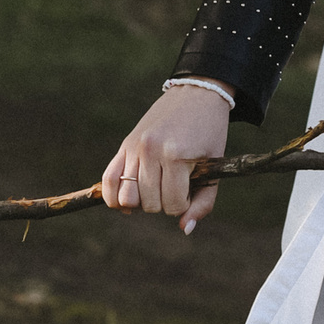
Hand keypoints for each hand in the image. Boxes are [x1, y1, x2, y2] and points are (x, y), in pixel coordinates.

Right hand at [105, 83, 232, 231]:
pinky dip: (113, 198)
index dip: (183, 205)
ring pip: (127, 198)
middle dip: (164, 204)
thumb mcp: (214, 166)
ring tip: (154, 192)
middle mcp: (151, 151)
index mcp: (176, 155)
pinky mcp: (124, 145)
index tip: (191, 190)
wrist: (196, 93)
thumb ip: (203, 201)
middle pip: (150, 203)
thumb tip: (184, 230)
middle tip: (175, 188)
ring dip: (141, 203)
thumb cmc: (209, 132)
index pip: (173, 204)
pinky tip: (125, 202)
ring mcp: (134, 147)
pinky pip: (108, 181)